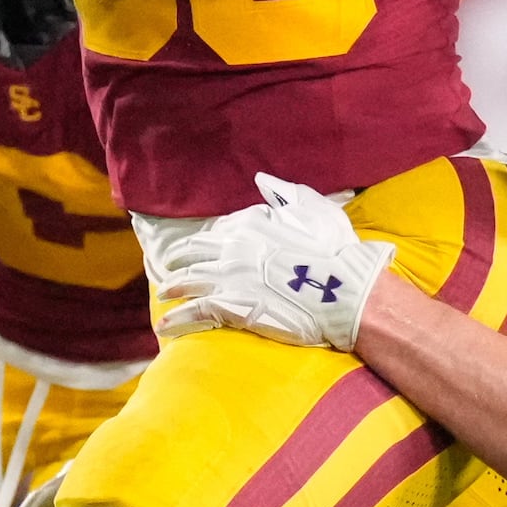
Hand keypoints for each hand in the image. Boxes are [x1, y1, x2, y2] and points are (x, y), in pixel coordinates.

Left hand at [147, 175, 397, 351]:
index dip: (208, 240)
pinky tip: (164, 327)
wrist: (342, 289)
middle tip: (171, 266)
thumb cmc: (334, 249)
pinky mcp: (228, 305)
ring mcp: (226, 277)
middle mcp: (231, 247)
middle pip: (193, 251)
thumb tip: (261, 179)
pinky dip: (175, 319)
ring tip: (163, 294)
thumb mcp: (313, 208)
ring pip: (187, 280)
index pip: (218, 230)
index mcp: (249, 223)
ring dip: (172, 287)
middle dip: (179, 258)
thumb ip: (284, 193)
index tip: (202, 246)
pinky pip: (193, 311)